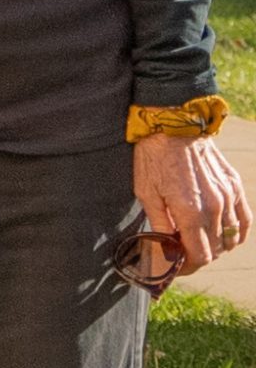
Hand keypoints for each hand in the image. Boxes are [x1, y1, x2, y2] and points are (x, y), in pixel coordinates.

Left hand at [136, 133, 251, 272]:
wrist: (173, 123)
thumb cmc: (153, 157)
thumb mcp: (146, 192)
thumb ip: (159, 224)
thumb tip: (164, 249)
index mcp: (190, 212)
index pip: (199, 256)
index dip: (187, 267)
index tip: (175, 267)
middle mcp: (214, 208)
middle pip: (216, 250)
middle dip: (198, 257)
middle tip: (182, 254)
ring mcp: (228, 197)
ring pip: (232, 238)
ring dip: (217, 246)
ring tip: (199, 242)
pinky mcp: (234, 186)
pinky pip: (244, 220)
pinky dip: (237, 233)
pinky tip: (226, 236)